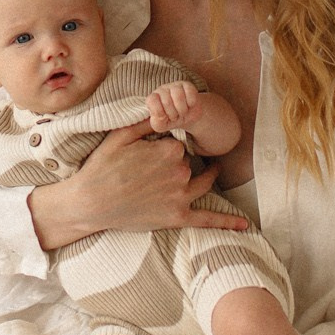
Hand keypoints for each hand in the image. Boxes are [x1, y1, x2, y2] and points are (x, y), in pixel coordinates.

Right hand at [27, 121, 239, 250]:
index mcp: (169, 151)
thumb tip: (161, 110)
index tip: (153, 150)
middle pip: (189, 164)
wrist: (90, 202)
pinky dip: (227, 222)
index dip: (166, 146)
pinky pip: (207, 220)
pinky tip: (244, 224)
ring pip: (202, 183)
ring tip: (214, 170)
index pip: (178, 144)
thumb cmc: (102, 167)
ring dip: (209, 176)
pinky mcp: (176, 217)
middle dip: (178, 163)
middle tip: (159, 168)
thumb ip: (146, 122)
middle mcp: (180, 172)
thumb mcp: (120, 135)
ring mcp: (180, 197)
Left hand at [145, 80, 200, 133]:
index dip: (159, 112)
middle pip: (167, 101)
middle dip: (173, 114)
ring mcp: (174, 86)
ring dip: (183, 110)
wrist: (188, 117)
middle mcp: (162, 90)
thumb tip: (160, 115)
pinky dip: (191, 103)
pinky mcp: (187, 85)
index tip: (164, 117)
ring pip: (178, 96)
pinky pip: (189, 93)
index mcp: (153, 98)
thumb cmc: (171, 120)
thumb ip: (157, 122)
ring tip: (182, 112)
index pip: (151, 101)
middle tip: (175, 116)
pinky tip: (189, 105)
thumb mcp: (161, 126)